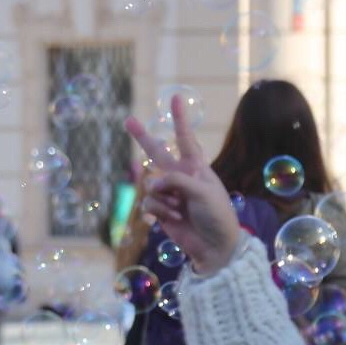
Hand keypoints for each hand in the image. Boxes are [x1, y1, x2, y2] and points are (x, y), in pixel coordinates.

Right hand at [124, 94, 239, 275]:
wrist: (216, 247)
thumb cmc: (217, 216)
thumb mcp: (202, 192)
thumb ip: (175, 181)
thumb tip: (152, 184)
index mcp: (196, 168)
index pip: (185, 139)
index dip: (179, 119)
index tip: (176, 97)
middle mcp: (180, 177)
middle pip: (156, 152)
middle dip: (142, 137)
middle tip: (128, 120)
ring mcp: (169, 193)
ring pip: (150, 185)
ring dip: (162, 198)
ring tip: (178, 210)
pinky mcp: (160, 210)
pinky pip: (148, 203)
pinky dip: (158, 211)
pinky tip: (171, 219)